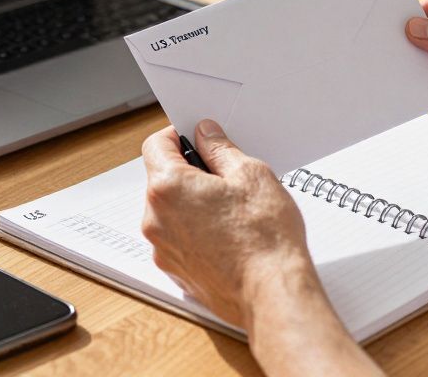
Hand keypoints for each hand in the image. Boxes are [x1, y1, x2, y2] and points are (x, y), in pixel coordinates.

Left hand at [141, 121, 381, 375]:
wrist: (272, 293)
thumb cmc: (264, 238)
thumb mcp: (250, 174)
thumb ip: (220, 149)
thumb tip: (206, 135)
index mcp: (168, 187)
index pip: (156, 145)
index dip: (178, 135)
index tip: (198, 137)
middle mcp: (155, 219)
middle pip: (163, 179)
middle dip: (190, 172)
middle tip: (226, 176)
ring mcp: (163, 249)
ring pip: (171, 211)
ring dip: (193, 203)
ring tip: (232, 210)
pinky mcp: (175, 271)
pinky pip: (179, 238)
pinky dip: (196, 231)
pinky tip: (228, 234)